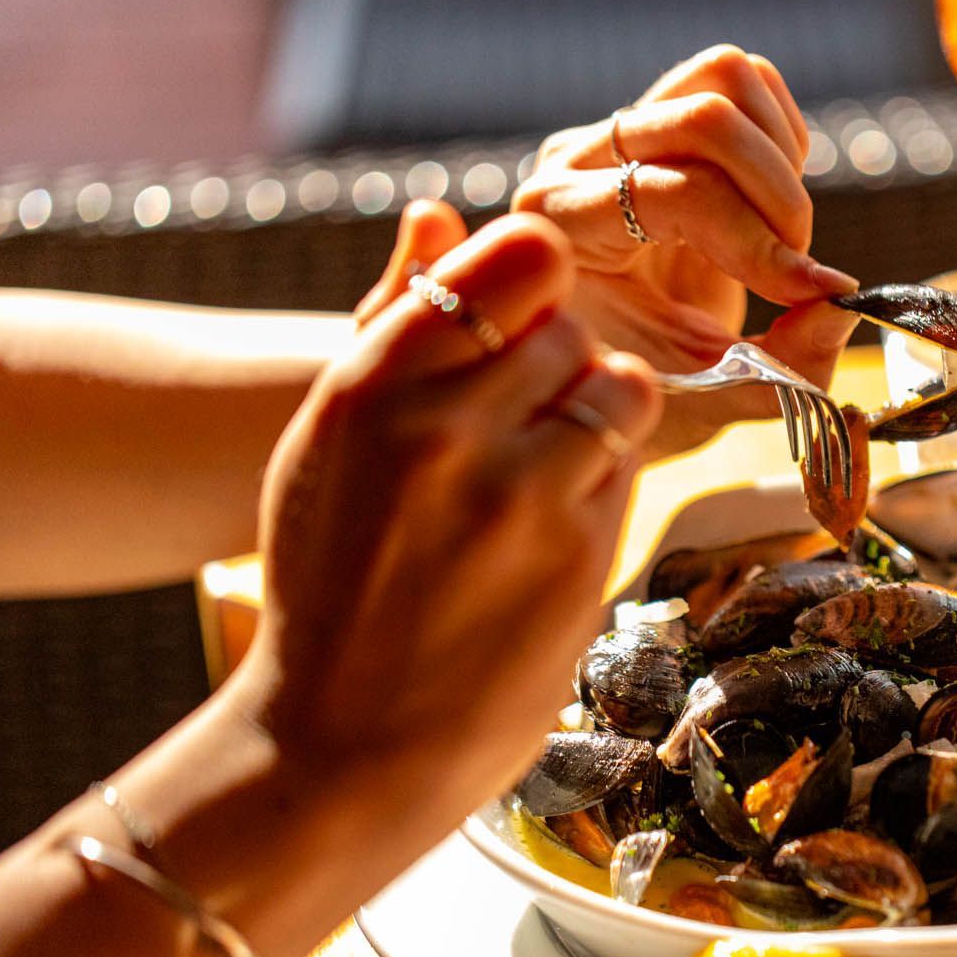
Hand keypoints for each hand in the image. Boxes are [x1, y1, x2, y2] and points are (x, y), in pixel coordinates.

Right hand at [237, 213, 659, 823]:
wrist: (340, 741)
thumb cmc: (331, 582)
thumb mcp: (330, 444)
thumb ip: (397, 329)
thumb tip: (441, 215)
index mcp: (372, 384)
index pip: (514, 259)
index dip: (535, 282)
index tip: (523, 319)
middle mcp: (447, 427)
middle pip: (574, 326)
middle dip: (562, 366)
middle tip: (523, 424)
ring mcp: (520, 494)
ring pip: (621, 389)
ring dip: (598, 421)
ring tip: (544, 475)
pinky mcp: (580, 556)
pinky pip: (627, 474)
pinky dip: (603, 491)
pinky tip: (547, 539)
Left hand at [514, 46, 860, 459]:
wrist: (600, 377)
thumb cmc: (641, 396)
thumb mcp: (706, 405)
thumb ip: (780, 370)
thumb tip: (842, 302)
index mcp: (563, 228)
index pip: (675, 191)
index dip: (755, 242)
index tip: (805, 294)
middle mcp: (578, 161)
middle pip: (705, 113)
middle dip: (777, 196)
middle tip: (793, 271)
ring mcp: (619, 131)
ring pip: (725, 76)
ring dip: (780, 157)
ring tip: (781, 235)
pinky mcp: (663, 119)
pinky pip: (743, 83)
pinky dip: (781, 138)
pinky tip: (770, 208)